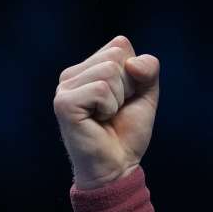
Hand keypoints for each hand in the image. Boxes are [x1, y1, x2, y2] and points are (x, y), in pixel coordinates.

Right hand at [53, 35, 160, 189]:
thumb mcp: (146, 94)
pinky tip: (98, 121)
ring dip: (118, 99)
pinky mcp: (64, 103)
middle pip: (116, 56)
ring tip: (106, 116)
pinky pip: (101, 89)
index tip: (125, 98)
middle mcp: (72, 74)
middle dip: (128, 86)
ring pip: (109, 71)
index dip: (135, 73)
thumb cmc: (127, 131)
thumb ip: (148, 69)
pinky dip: (109, 107)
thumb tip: (133, 63)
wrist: (117, 166)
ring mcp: (65, 88)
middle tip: (115, 110)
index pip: (120, 45)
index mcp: (88, 68)